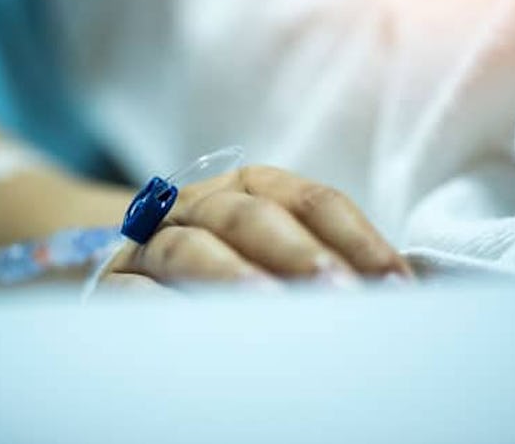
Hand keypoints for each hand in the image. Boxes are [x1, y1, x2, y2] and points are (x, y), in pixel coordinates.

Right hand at [102, 166, 410, 286]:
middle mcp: (203, 203)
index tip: (395, 284)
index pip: (312, 201)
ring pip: (193, 247)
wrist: (139, 265)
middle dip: (300, 254)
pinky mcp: (119, 281)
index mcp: (252, 186)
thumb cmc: (229, 260)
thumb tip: (393, 291)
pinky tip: (203, 329)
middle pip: (251, 216)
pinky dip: (167, 306)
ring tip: (272, 306)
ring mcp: (155, 239)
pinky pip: (138, 292)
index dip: (356, 239)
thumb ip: (326, 260)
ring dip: (234, 275)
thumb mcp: (277, 249)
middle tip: (341, 293)